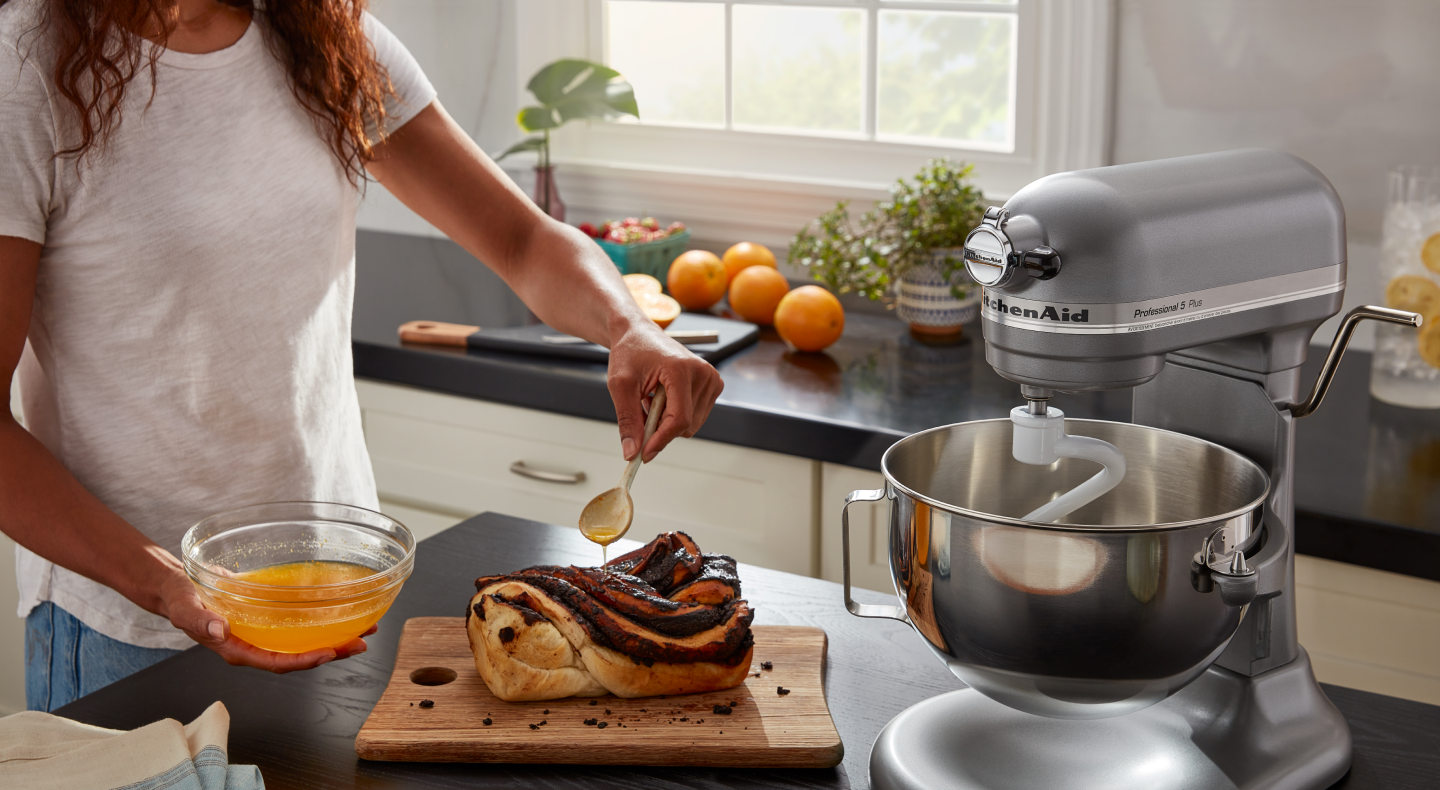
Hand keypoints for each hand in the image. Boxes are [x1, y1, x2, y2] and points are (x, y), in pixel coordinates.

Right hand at [156, 565, 372, 672]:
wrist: (179, 587)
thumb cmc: (180, 599)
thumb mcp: (185, 608)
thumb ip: (200, 620)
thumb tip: (219, 629)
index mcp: (238, 650)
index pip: (277, 662)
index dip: (304, 661)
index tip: (328, 653)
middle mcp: (255, 645)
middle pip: (299, 655)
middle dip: (332, 652)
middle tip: (360, 642)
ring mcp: (264, 632)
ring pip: (303, 640)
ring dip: (334, 636)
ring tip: (364, 628)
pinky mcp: (269, 617)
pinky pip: (299, 622)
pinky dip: (320, 618)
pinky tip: (341, 609)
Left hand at [607, 320, 723, 461]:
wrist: (638, 333)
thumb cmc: (630, 352)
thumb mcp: (620, 385)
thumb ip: (628, 420)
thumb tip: (632, 451)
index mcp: (682, 369)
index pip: (679, 418)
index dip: (661, 440)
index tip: (644, 454)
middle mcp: (703, 373)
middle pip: (686, 425)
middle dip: (660, 428)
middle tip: (641, 412)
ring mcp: (711, 379)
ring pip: (691, 424)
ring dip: (667, 421)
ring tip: (651, 399)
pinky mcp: (712, 384)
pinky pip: (695, 416)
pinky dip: (675, 415)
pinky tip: (663, 397)